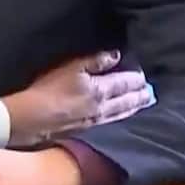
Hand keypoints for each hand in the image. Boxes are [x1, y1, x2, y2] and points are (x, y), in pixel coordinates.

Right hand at [1, 50, 152, 147]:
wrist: (32, 118)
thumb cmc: (48, 88)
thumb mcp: (71, 67)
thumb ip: (95, 61)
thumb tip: (117, 55)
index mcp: (101, 90)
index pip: (124, 83)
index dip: (136, 79)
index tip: (144, 76)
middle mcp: (103, 108)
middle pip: (127, 101)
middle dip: (140, 96)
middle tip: (151, 93)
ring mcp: (95, 121)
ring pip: (121, 114)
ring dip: (134, 108)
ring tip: (144, 104)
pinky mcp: (86, 130)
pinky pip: (111, 122)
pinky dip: (121, 117)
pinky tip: (120, 117)